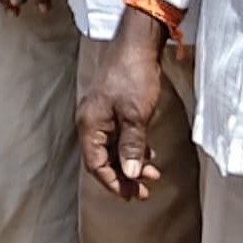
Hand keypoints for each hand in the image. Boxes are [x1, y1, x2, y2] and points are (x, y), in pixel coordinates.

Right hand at [80, 11, 168, 199]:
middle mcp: (91, 122)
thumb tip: (128, 174)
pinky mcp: (113, 111)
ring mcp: (102, 116)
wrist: (135, 48)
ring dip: (130, 165)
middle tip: (145, 190)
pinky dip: (132, 150)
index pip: (95, 163)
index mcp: (90, 124)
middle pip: (102, 159)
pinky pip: (118, 139)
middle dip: (123, 177)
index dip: (112, 182)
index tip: (131, 194)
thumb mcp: (135, 115)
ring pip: (112, 150)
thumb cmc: (132, 78)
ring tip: (152, 173)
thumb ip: (131, 146)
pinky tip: (147, 155)